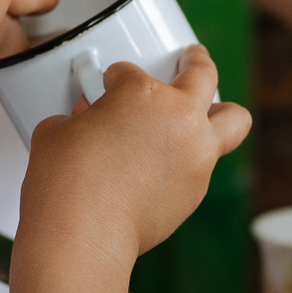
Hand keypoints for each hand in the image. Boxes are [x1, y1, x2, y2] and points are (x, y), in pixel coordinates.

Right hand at [18, 46, 251, 263]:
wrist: (82, 234)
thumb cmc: (66, 184)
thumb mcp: (58, 133)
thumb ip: (81, 118)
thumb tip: (88, 124)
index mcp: (142, 93)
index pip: (128, 73)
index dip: (112, 80)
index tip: (106, 88)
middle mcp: (179, 117)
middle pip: (204, 75)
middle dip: (197, 61)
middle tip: (191, 58)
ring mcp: (196, 154)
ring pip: (233, 120)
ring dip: (221, 111)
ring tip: (210, 109)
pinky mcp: (198, 189)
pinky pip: (205, 164)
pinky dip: (193, 158)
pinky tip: (170, 165)